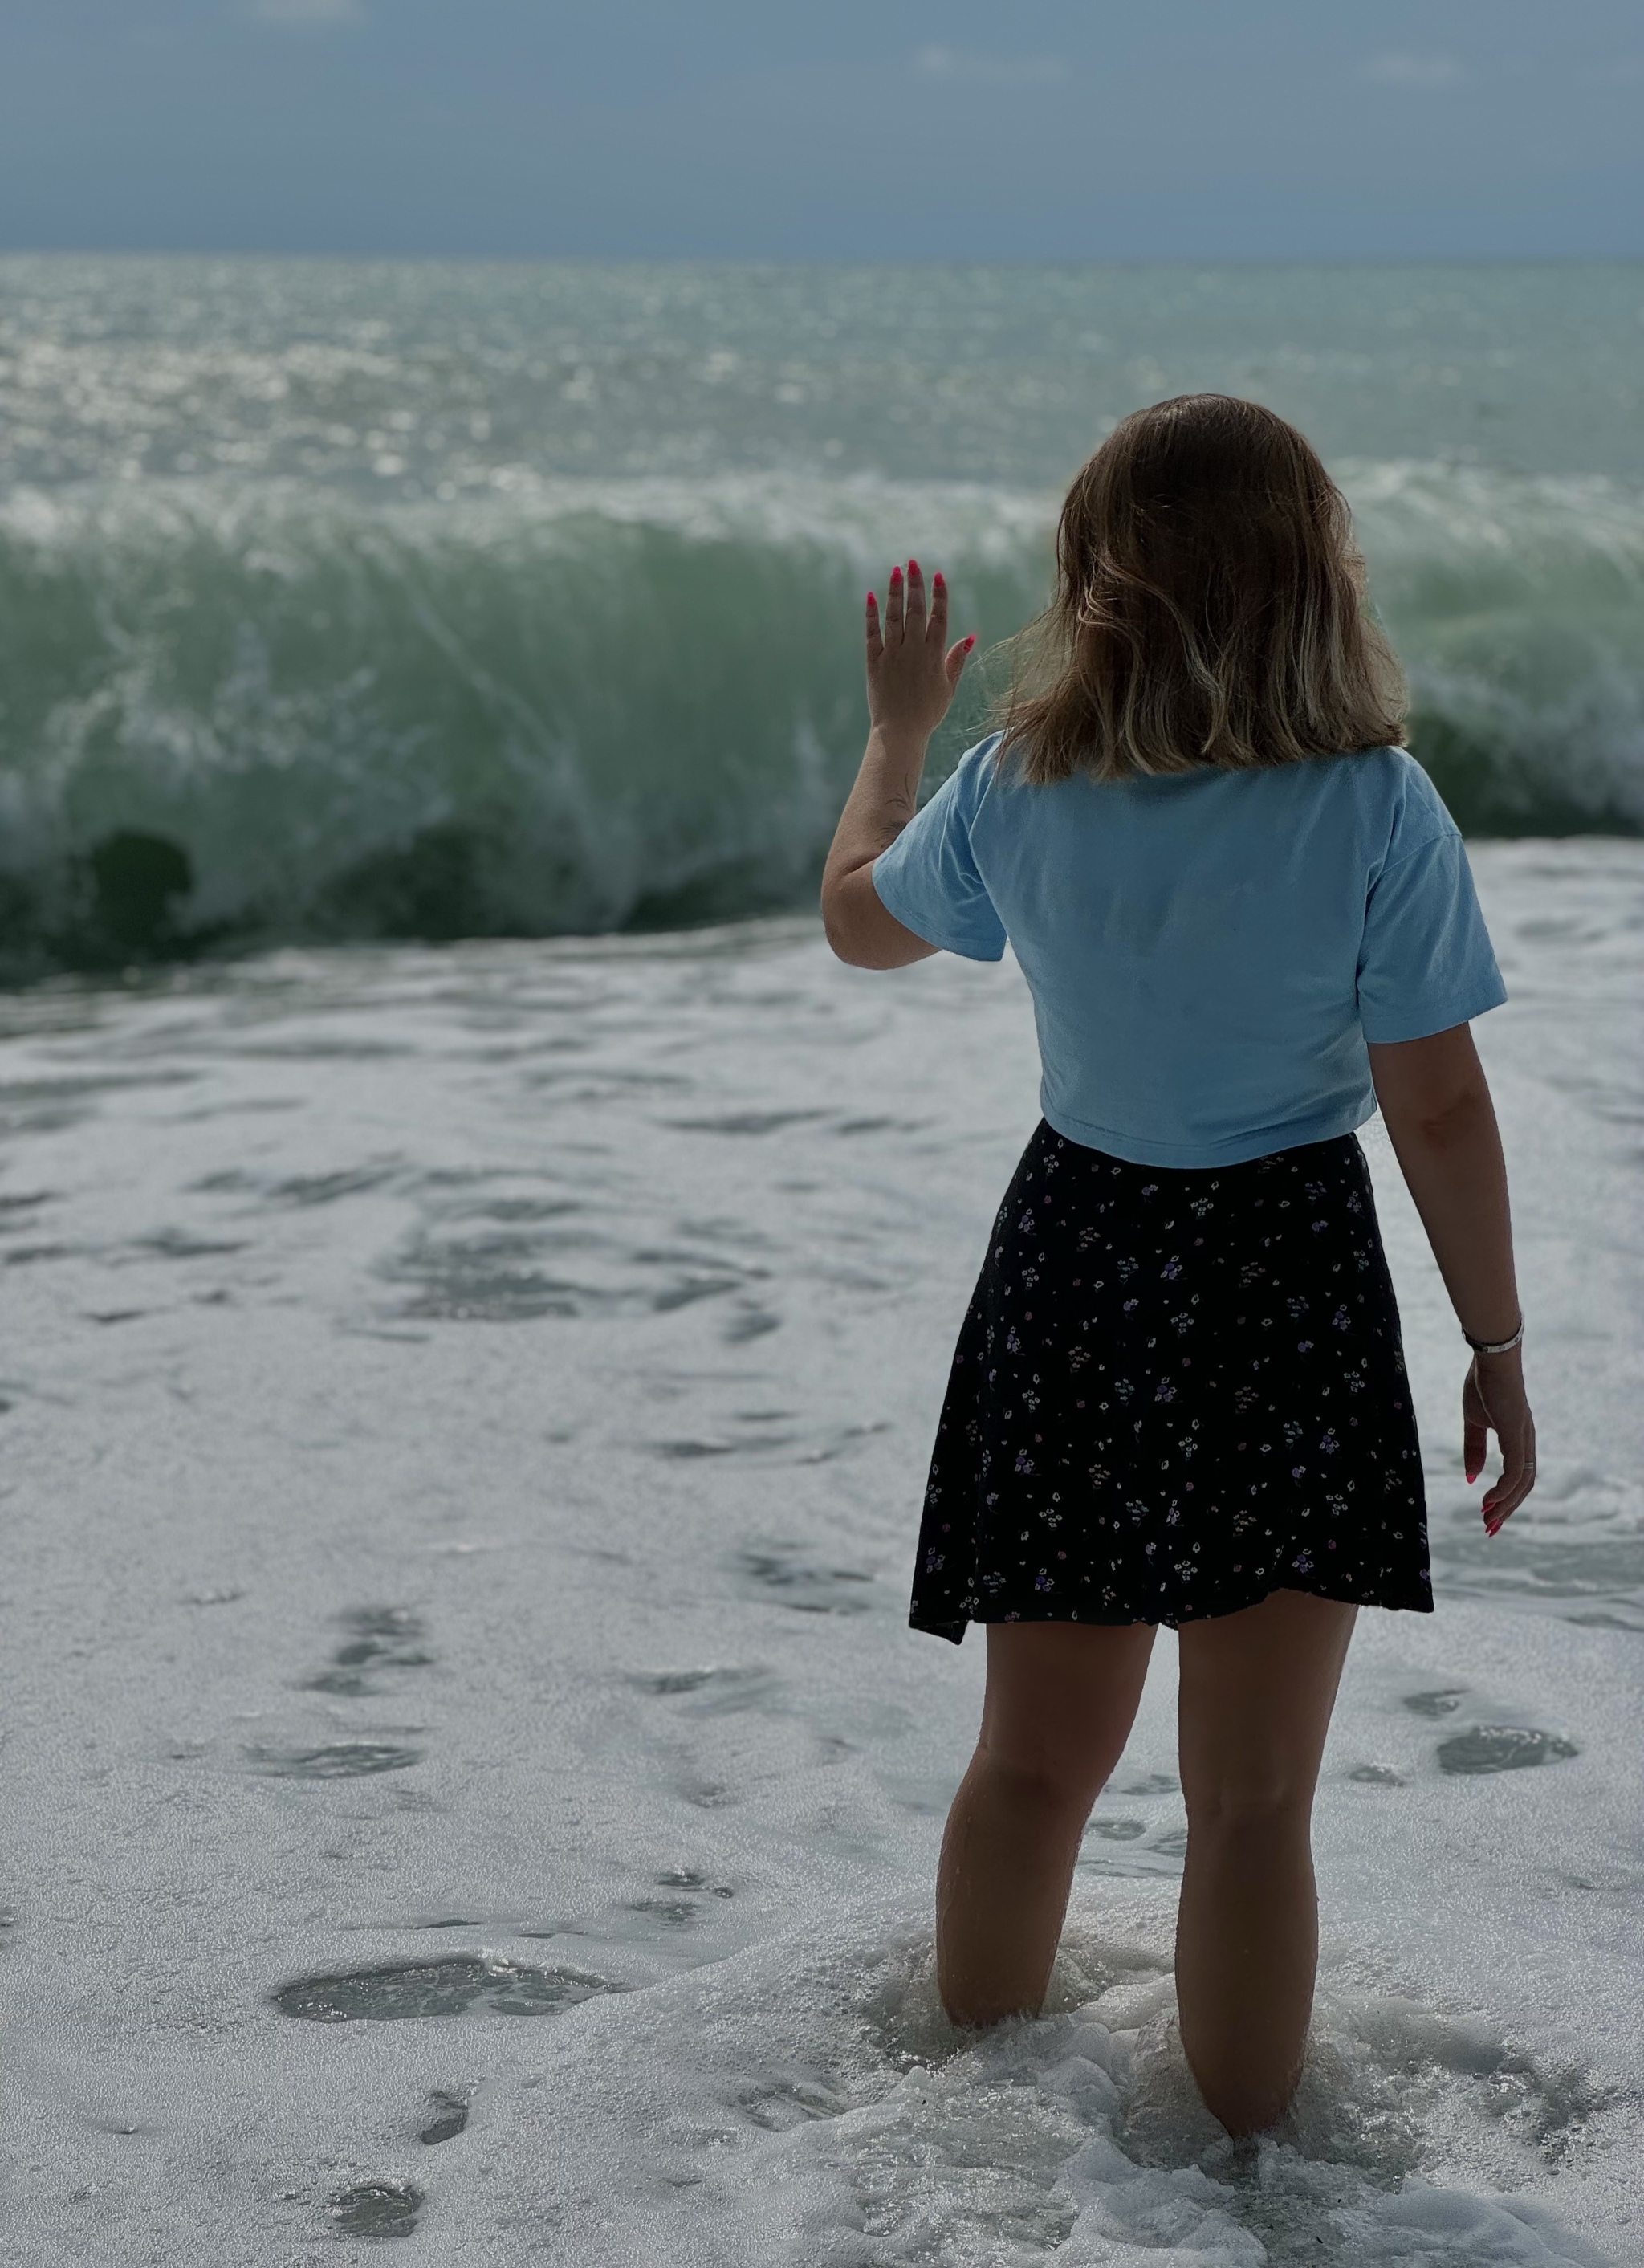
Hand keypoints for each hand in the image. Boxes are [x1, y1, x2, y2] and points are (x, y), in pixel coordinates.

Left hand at [865, 559, 974, 741]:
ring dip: (895, 592)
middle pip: (915, 610)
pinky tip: (871, 597)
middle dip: (915, 584)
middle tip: (913, 562)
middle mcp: (913, 650)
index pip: (939, 617)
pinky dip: (871, 615)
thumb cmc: (927, 713)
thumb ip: (956, 660)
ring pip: (894, 617)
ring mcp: (892, 655)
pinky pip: (872, 633)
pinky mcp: (873, 663)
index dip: (939, 595)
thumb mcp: (948, 688)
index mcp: (934, 656)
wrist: (899, 732)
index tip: (938, 575)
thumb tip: (970, 637)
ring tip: (896, 571)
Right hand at [1463, 1352, 1534, 1535]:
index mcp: (1518, 1439)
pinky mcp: (1517, 1435)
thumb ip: (1473, 1448)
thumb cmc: (1482, 1384)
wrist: (1491, 1358)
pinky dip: (1505, 1489)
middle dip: (1507, 1509)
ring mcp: (1524, 1439)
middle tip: (1490, 1528)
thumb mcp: (1473, 1421)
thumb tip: (1471, 1478)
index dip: (1505, 1498)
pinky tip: (1489, 1498)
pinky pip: (1515, 1471)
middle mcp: (1526, 1442)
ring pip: (1523, 1483)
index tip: (1488, 1515)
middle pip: (1524, 1486)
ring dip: (1507, 1504)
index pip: (1518, 1477)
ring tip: (1488, 1519)